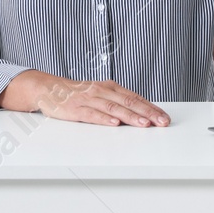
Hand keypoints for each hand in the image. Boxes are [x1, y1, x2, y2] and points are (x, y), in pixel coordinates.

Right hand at [0, 69, 170, 126]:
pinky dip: (104, 119)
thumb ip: (118, 102)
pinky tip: (114, 124)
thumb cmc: (76, 94)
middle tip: (162, 122)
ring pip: (114, 108)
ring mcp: (89, 100)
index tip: (165, 117)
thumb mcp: (100, 94)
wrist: (48, 88)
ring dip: (131, 117)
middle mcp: (102, 91)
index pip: (135, 98)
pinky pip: (92, 114)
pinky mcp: (76, 109)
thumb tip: (141, 112)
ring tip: (145, 124)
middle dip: (148, 113)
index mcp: (110, 88)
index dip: (152, 108)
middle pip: (129, 102)